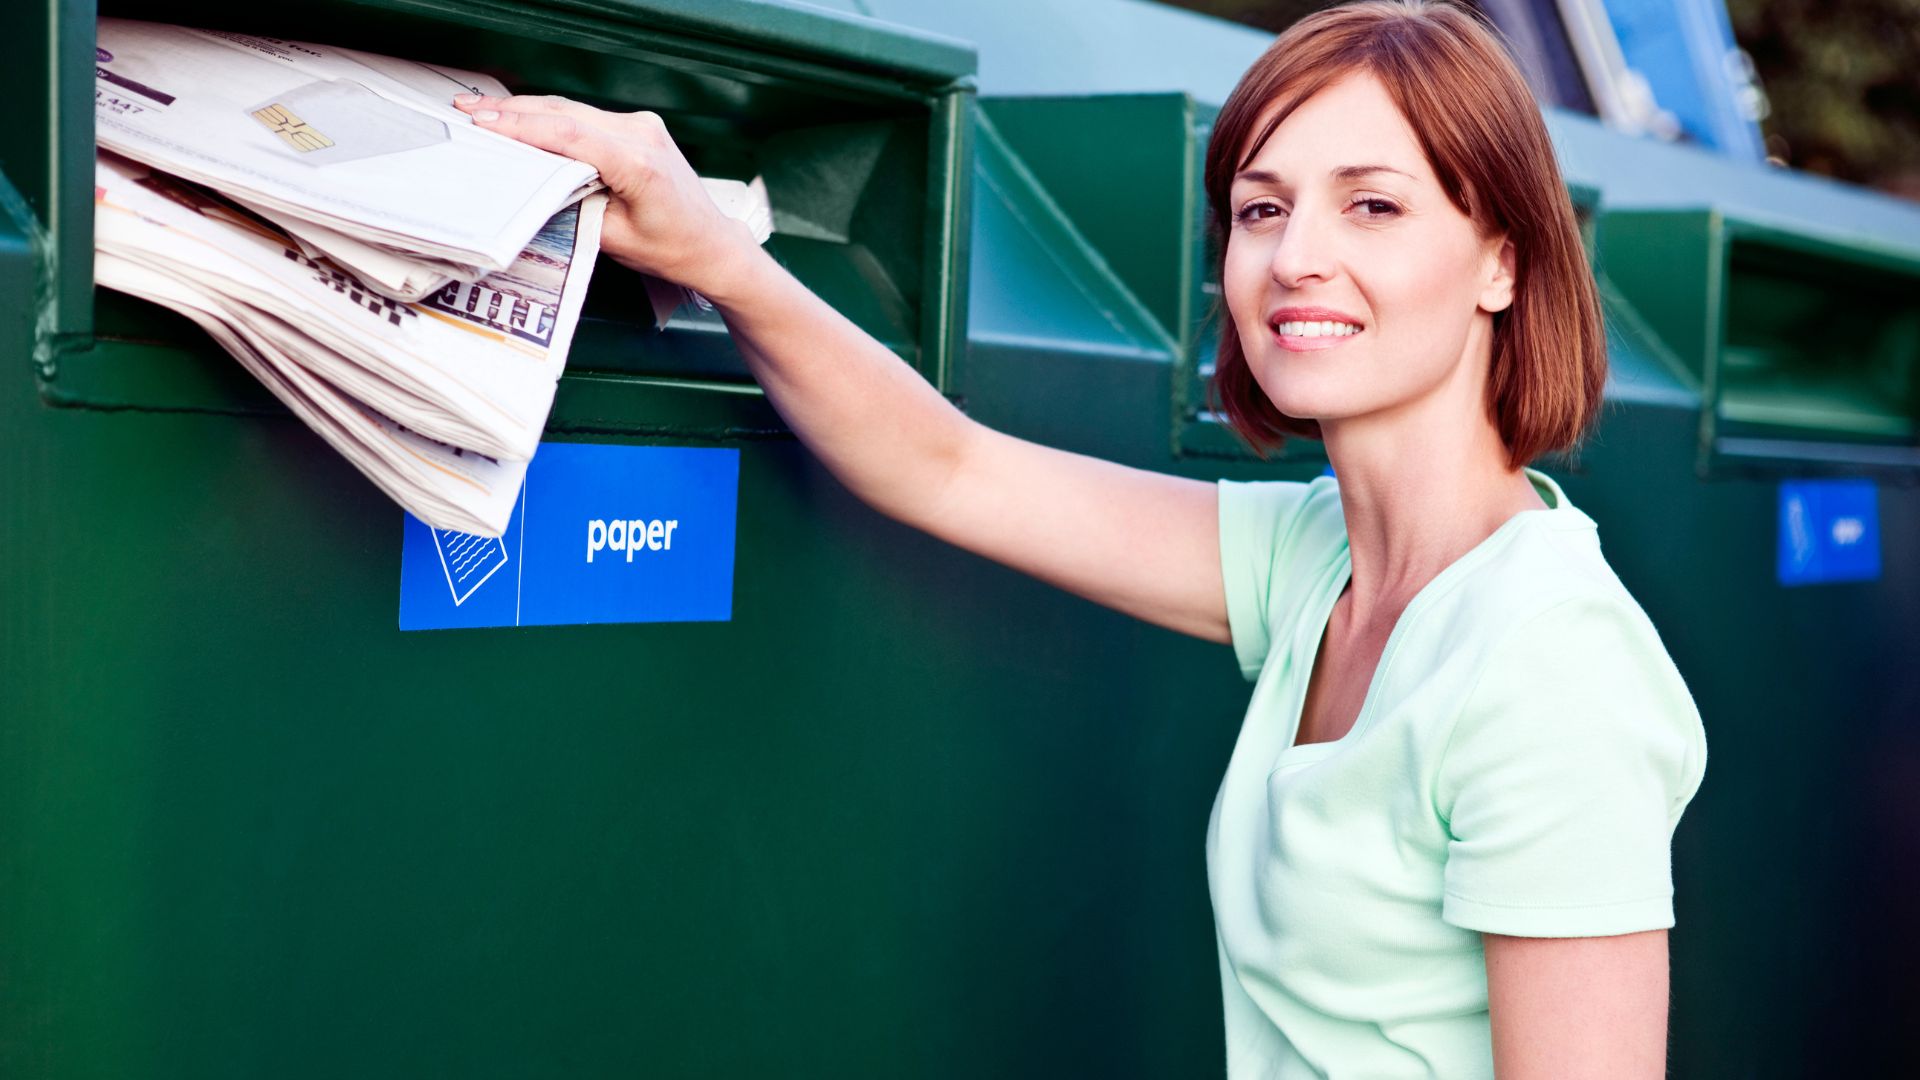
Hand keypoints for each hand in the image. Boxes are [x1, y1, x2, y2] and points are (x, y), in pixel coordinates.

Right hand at [452, 93, 760, 298]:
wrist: (712, 243)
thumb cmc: (671, 249)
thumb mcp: (614, 240)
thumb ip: (573, 210)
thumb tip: (532, 191)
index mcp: (640, 163)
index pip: (570, 135)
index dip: (522, 128)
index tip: (484, 123)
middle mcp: (643, 134)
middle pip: (566, 114)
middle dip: (513, 112)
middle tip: (468, 110)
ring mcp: (643, 126)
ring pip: (573, 110)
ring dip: (528, 111)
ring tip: (483, 110)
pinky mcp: (639, 128)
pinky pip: (587, 117)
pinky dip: (552, 118)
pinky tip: (521, 118)